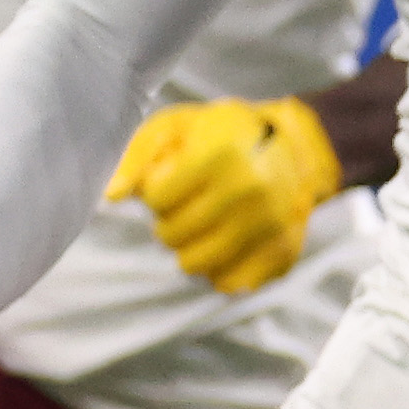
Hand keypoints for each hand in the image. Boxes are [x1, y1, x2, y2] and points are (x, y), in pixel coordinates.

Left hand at [108, 94, 342, 292]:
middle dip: (169, 222)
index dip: (155, 193)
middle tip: (185, 206)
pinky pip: (230, 283)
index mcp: (220, 154)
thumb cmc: (225, 134)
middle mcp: (249, 190)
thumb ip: (138, 155)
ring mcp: (269, 224)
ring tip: (200, 227)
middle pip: (172, 235)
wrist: (297, 148)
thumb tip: (112, 195)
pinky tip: (222, 246)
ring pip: (196, 264)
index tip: (170, 182)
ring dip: (188, 249)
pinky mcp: (282, 252)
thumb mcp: (177, 125)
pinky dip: (218, 270)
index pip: (156, 199)